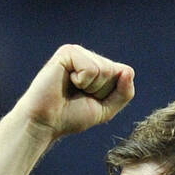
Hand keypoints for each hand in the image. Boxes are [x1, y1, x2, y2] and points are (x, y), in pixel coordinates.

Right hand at [15, 43, 134, 141]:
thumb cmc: (71, 117)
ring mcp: (78, 52)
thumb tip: (128, 71)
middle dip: (101, 91)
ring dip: (91, 88)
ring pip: (104, 69)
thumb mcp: (106, 109)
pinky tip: (67, 81)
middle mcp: (89, 56)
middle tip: (80, 96)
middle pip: (115, 72)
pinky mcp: (67, 52)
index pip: (125, 74)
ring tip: (73, 89)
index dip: (112, 94)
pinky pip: (91, 69)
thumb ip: (124, 93)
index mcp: (99, 67)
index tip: (92, 100)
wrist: (45, 122)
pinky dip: (82, 82)